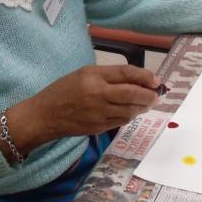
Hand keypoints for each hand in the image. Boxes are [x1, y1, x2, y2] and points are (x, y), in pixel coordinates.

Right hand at [0, 65, 159, 158]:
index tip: (156, 80)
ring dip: (142, 107)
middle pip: (132, 94)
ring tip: (147, 103)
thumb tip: (137, 80)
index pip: (126, 73)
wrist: (44, 115)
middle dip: (149, 95)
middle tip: (156, 95)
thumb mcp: (85, 74)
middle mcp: (97, 94)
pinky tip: (132, 111)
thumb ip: (110, 75)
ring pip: (130, 110)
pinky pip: (121, 121)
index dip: (145, 76)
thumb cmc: (64, 90)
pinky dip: (130, 115)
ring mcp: (98, 113)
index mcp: (93, 76)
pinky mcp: (98, 128)